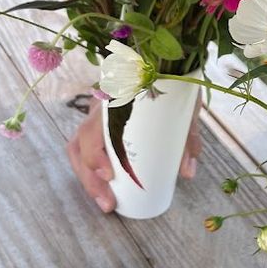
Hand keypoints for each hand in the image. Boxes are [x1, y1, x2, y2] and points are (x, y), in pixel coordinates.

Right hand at [66, 97, 202, 212]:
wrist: (168, 65)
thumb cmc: (174, 86)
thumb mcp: (184, 107)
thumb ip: (187, 137)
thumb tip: (186, 173)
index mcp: (115, 97)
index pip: (93, 126)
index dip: (95, 152)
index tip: (109, 174)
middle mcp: (99, 106)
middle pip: (81, 144)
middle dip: (90, 179)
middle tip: (109, 203)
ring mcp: (96, 115)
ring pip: (79, 149)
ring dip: (88, 178)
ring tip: (106, 202)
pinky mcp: (100, 125)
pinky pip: (86, 149)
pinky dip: (91, 170)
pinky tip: (102, 189)